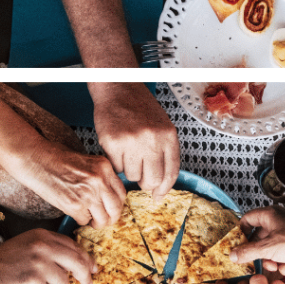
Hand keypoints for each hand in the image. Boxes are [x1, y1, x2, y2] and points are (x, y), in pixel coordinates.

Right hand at [0, 228, 95, 283]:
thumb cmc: (0, 264)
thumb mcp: (27, 247)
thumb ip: (51, 251)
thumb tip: (79, 264)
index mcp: (41, 235)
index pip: (73, 246)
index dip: (86, 259)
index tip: (92, 268)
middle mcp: (42, 247)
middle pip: (77, 262)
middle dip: (85, 275)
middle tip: (87, 283)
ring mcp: (39, 264)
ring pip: (63, 282)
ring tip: (31, 283)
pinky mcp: (34, 283)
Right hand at [17, 144, 125, 227]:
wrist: (36, 159)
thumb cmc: (56, 158)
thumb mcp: (87, 161)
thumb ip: (101, 176)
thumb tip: (109, 196)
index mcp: (104, 167)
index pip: (121, 193)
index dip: (117, 205)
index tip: (111, 209)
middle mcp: (99, 180)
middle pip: (116, 209)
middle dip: (111, 218)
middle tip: (103, 220)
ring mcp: (88, 193)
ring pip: (103, 219)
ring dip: (97, 223)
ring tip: (91, 220)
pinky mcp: (75, 205)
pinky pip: (85, 221)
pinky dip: (81, 220)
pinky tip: (75, 212)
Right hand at [91, 83, 180, 200]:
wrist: (118, 87)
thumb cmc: (138, 108)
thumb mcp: (161, 127)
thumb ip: (164, 153)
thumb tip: (160, 187)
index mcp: (168, 136)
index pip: (170, 173)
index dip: (164, 189)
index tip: (158, 196)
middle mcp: (153, 139)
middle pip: (152, 180)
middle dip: (144, 182)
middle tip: (139, 172)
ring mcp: (133, 141)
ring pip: (132, 176)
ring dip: (128, 169)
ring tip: (127, 151)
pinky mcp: (114, 142)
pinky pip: (116, 167)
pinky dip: (115, 162)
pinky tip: (117, 147)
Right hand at [230, 208, 284, 274]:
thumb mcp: (267, 248)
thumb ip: (247, 252)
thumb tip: (232, 255)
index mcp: (269, 216)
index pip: (247, 219)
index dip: (241, 232)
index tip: (237, 245)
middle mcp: (277, 223)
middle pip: (257, 240)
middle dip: (259, 255)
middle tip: (255, 263)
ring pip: (270, 252)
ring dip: (272, 262)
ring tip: (277, 265)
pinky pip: (282, 257)